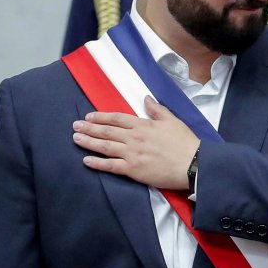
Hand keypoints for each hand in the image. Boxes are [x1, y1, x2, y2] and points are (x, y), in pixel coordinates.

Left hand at [72, 96, 200, 189]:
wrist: (192, 164)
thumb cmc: (185, 143)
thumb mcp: (173, 121)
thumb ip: (157, 110)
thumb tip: (146, 98)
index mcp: (143, 125)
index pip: (117, 118)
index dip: (101, 116)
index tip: (89, 116)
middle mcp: (134, 138)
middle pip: (107, 131)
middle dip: (89, 128)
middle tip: (75, 126)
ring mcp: (132, 154)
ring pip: (105, 146)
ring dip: (89, 142)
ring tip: (76, 139)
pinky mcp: (133, 170)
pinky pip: (110, 166)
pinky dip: (97, 163)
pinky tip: (86, 160)